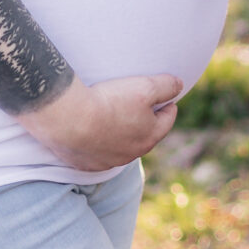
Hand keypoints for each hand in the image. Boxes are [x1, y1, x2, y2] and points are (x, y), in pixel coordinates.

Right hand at [25, 74, 182, 171]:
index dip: (168, 105)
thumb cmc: (110, 101)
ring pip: (120, 146)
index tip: (166, 98)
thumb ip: (166, 86)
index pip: (166, 120)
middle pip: (144, 135)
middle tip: (140, 106)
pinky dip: (98, 142)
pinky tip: (91, 130)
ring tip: (113, 117)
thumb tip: (180, 85)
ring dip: (120, 133)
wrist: (69, 118)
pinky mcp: (86, 163)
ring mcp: (108, 161)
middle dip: (145, 121)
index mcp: (149, 137)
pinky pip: (97, 153)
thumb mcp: (145, 86)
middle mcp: (131, 154)